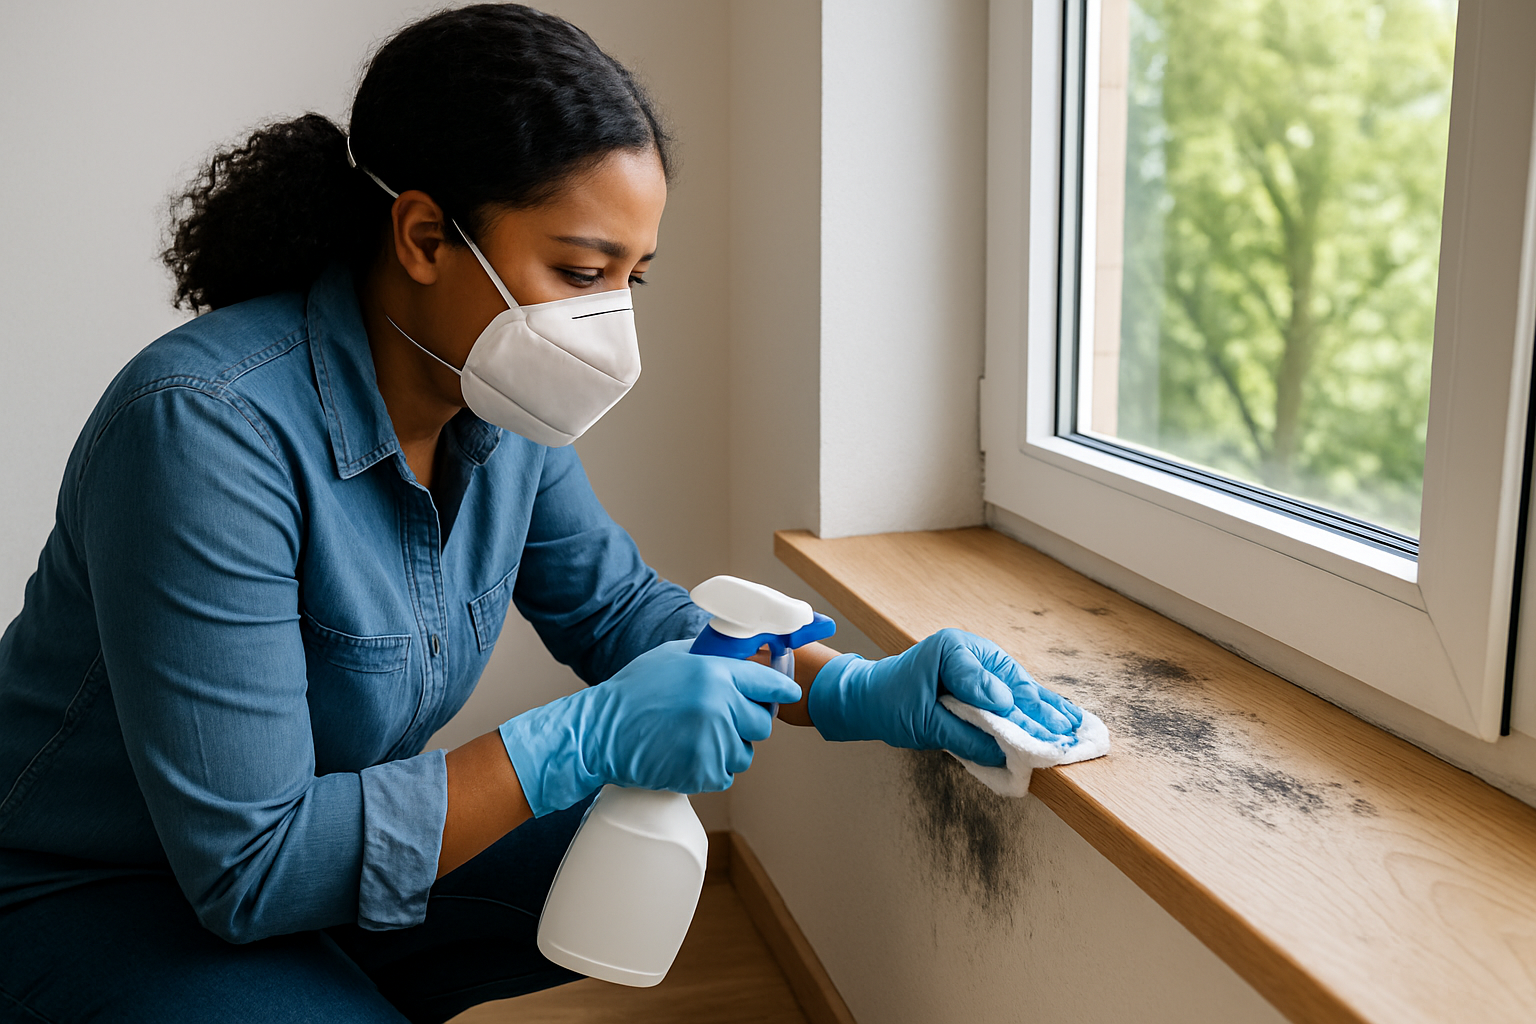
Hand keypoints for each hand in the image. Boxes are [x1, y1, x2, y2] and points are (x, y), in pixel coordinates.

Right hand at [499, 640, 801, 815]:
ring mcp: (712, 742)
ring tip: (695, 739)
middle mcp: (719, 706)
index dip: (781, 690)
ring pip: (744, 753)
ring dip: (727, 749)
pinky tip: (685, 755)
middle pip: (762, 723)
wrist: (600, 732)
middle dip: (747, 723)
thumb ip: (711, 656)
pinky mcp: (702, 772)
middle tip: (722, 721)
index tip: (789, 693)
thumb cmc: (633, 693)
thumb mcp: (673, 657)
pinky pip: (724, 775)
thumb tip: (740, 655)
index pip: (768, 684)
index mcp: (716, 674)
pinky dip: (709, 769)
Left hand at [807, 629, 1080, 766]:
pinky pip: (1020, 695)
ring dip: (1051, 714)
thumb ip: (963, 733)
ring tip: (1080, 733)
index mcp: (953, 650)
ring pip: (1025, 690)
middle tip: (1066, 741)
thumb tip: (1003, 748)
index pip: (989, 685)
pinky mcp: (990, 679)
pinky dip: (1041, 710)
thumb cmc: (892, 703)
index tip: (1032, 735)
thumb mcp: (922, 722)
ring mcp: (985, 663)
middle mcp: (974, 651)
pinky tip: (1066, 722)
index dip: (1012, 712)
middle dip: (1041, 716)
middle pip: (1015, 686)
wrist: (874, 696)